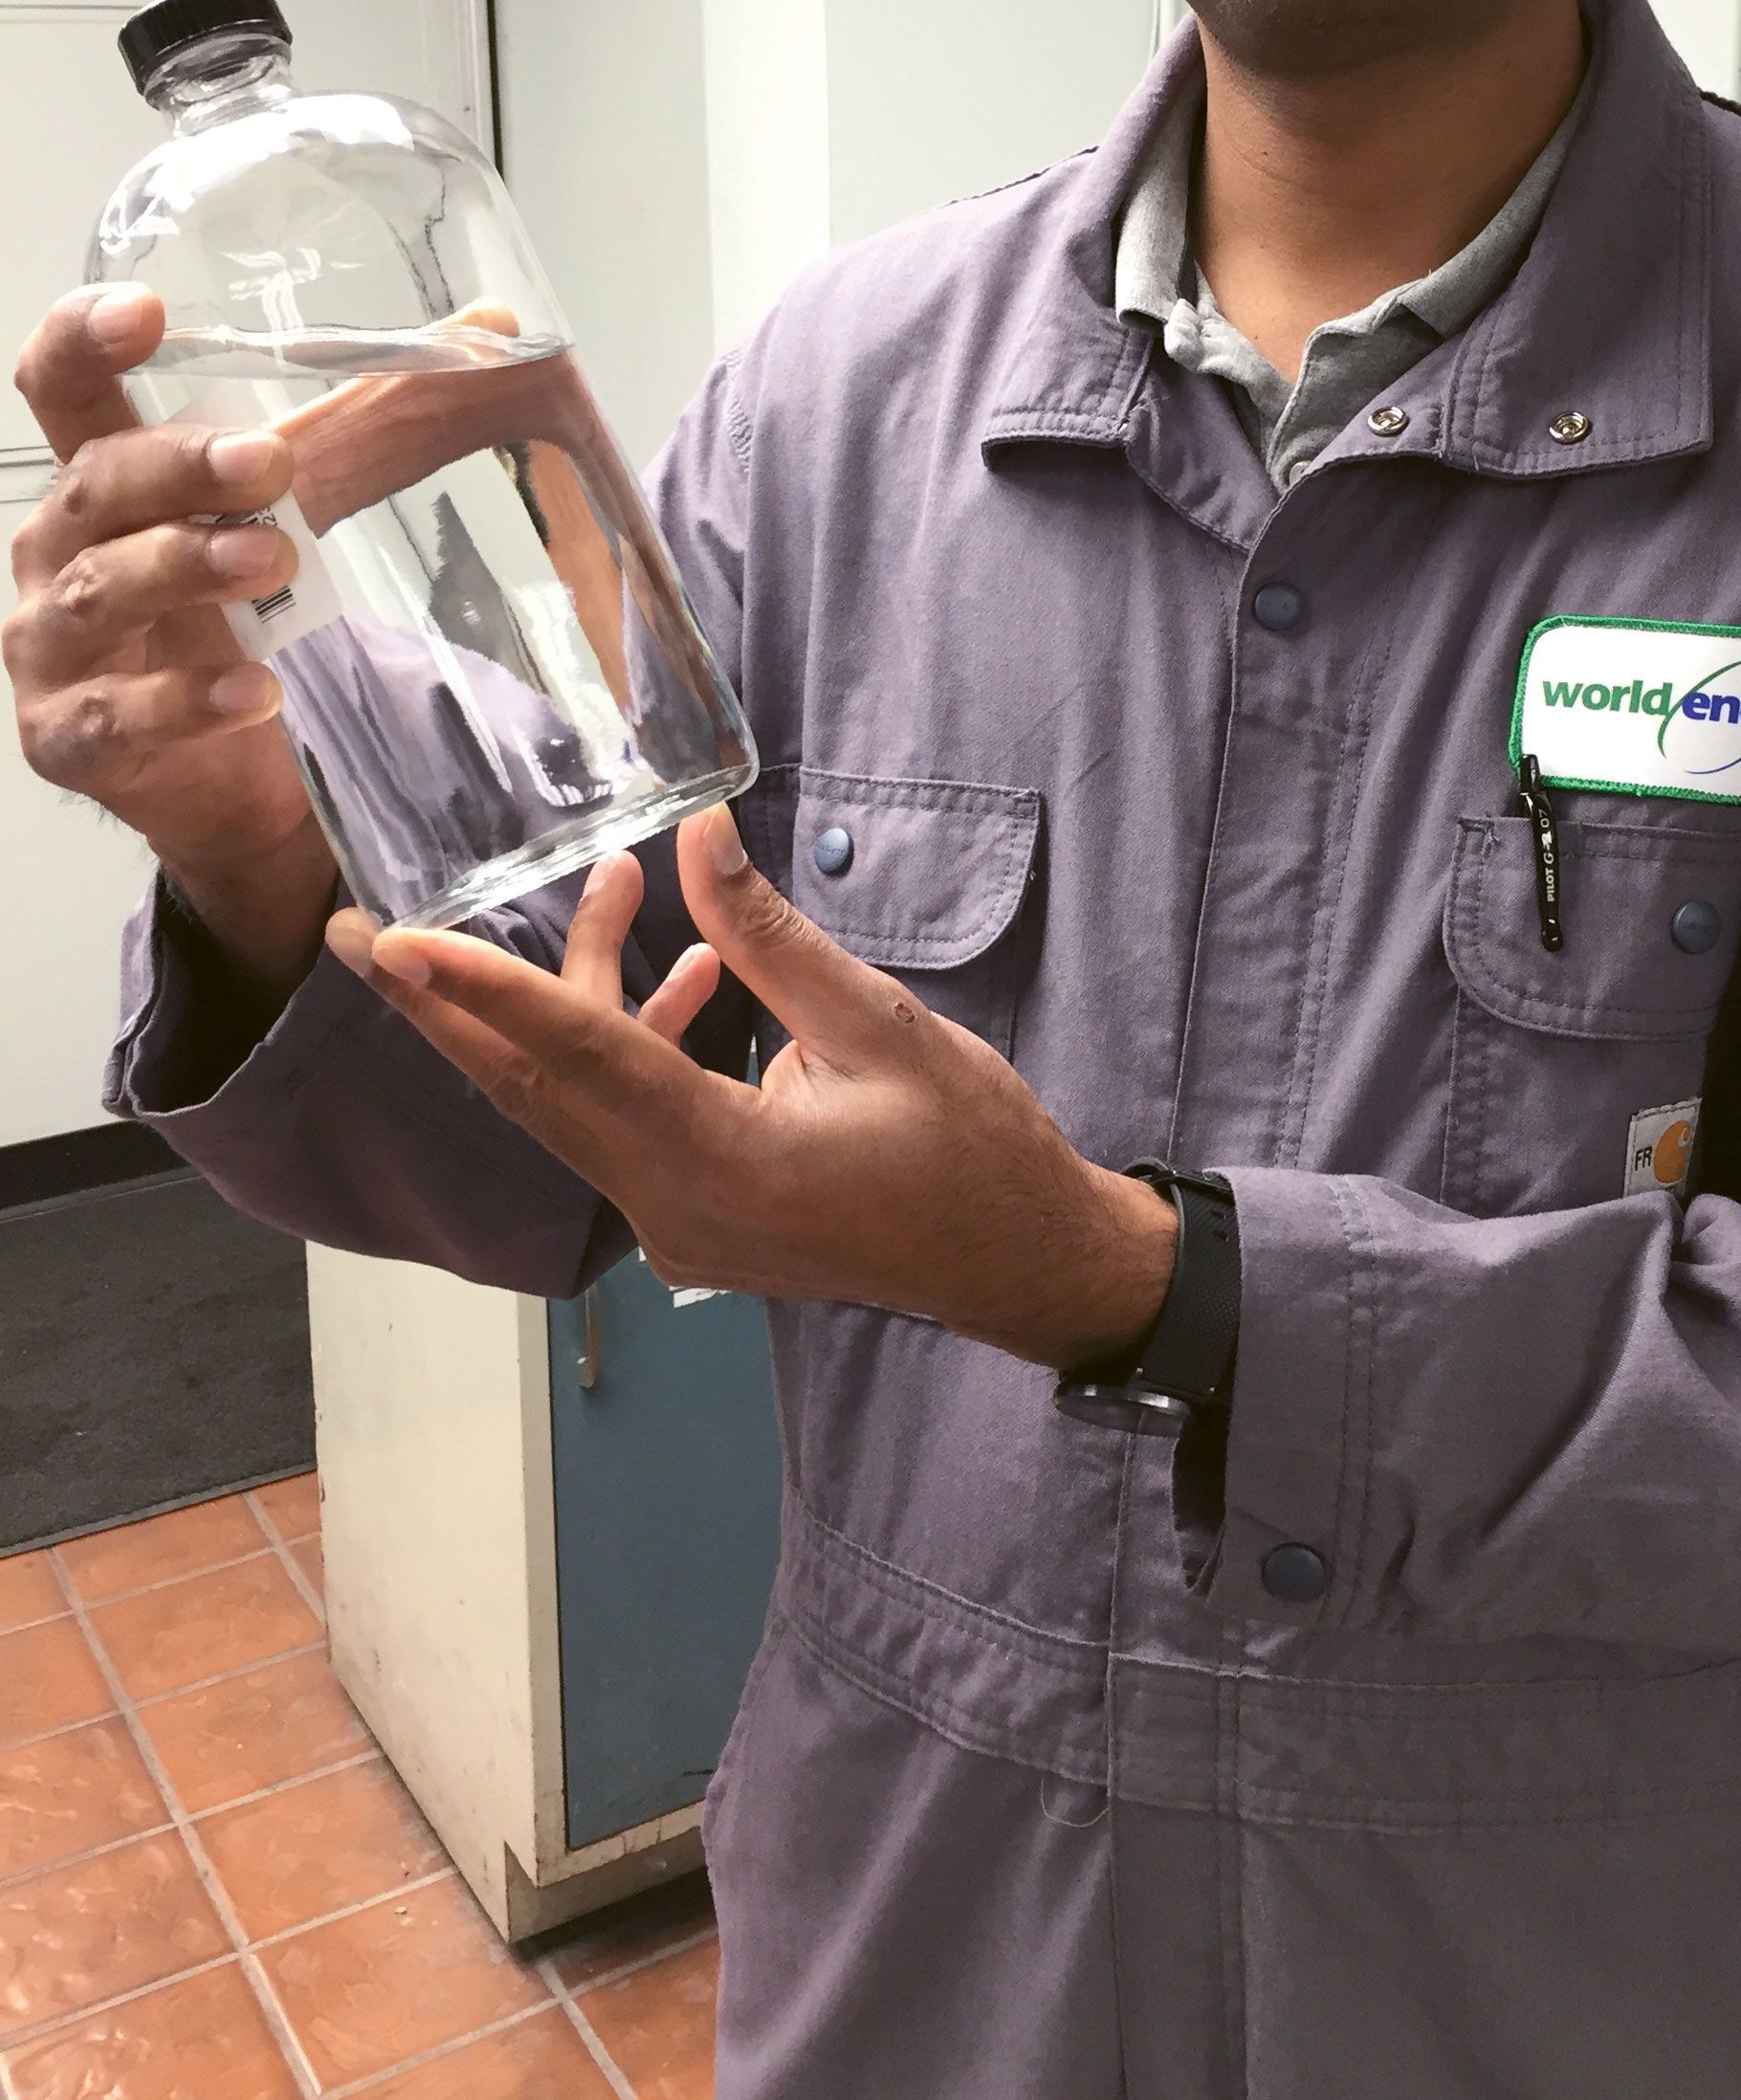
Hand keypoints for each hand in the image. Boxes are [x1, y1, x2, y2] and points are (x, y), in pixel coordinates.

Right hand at [7, 285, 331, 988]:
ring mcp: (52, 648)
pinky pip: (115, 717)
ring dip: (182, 567)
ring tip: (271, 561)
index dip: (84, 342)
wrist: (230, 771)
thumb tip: (496, 321)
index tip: (144, 313)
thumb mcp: (304, 509)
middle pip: (95, 485)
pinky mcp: (70, 739)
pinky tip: (256, 692)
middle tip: (267, 463)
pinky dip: (185, 703)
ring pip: (97, 590)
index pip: (65, 389)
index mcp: (106, 477)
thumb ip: (380, 422)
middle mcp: (61, 551)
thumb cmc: (241, 613)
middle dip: (177, 467)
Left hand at [325, 809, 1179, 1370]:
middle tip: (361, 932)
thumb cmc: (973, 1149)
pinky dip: (628, 1045)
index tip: (398, 942)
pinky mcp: (696, 1218)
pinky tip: (692, 974)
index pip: (577, 1059)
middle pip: (533, 1092)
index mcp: (722, 1162)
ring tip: (606, 885)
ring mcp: (679, 1225)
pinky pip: (624, 1125)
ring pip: (576, 1105)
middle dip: (447, 1006)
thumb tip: (696, 836)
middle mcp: (674, 1207)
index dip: (483, 991)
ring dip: (569, 999)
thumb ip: (773, 938)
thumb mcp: (883, 1026)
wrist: (1020, 1263)